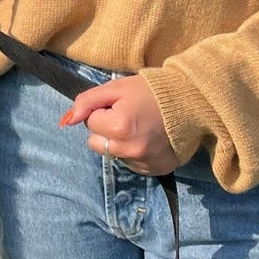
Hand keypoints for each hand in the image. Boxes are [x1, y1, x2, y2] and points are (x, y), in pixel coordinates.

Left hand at [59, 75, 174, 175]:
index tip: (120, 105)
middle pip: (96, 143)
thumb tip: (67, 120)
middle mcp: (129, 150)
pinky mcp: (154, 170)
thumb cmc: (151, 91)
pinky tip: (147, 138)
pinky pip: (130, 164)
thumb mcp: (117, 88)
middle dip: (105, 130)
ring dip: (118, 142)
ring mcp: (143, 163)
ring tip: (139, 127)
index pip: (91, 122)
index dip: (102, 111)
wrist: (191, 103)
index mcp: (119, 127)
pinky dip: (133, 152)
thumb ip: (88, 101)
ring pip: (112, 154)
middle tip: (126, 116)